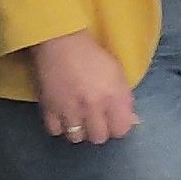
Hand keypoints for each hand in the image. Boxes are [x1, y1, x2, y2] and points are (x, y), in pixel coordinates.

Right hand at [32, 29, 136, 145]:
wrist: (60, 41)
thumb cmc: (92, 55)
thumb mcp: (117, 73)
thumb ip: (125, 99)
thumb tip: (131, 121)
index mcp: (114, 96)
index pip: (121, 130)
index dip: (117, 126)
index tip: (112, 120)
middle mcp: (94, 107)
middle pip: (99, 137)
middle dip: (98, 130)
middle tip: (94, 119)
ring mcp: (70, 109)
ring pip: (77, 137)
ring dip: (79, 130)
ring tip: (77, 118)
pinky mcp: (49, 108)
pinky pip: (56, 130)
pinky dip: (59, 126)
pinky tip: (62, 116)